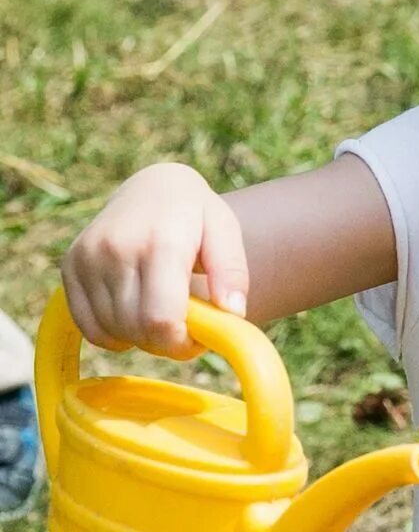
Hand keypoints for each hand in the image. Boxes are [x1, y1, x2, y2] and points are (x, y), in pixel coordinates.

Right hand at [62, 163, 248, 357]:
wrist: (152, 187)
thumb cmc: (195, 215)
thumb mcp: (226, 231)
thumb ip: (233, 272)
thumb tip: (233, 312)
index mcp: (160, 241)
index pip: (161, 318)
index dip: (181, 343)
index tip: (197, 339)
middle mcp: (116, 248)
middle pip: (137, 330)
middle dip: (165, 342)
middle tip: (184, 327)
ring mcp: (88, 257)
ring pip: (113, 332)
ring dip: (141, 338)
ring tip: (161, 313)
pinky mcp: (70, 266)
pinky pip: (89, 328)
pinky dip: (114, 334)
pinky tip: (134, 315)